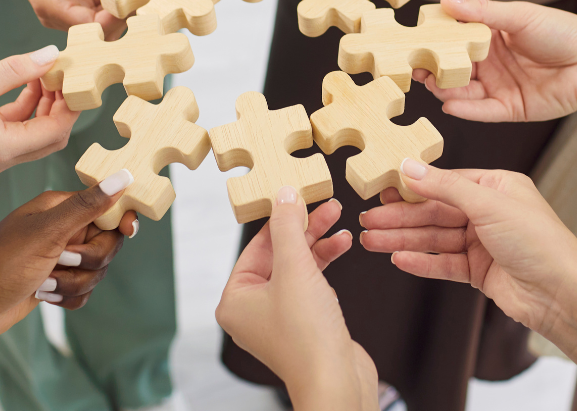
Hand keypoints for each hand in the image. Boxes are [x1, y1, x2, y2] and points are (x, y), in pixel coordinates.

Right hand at [0, 0, 145, 31]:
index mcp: (50, 5)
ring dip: (120, 9)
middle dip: (122, 17)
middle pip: (96, 30)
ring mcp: (63, 8)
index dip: (116, 19)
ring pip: (99, 21)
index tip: (140, 2)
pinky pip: (98, 7)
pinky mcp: (71, 0)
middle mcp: (55, 14)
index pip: (91, 26)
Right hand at [0, 46, 80, 173]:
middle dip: (61, 105)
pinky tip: (27, 80)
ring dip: (45, 103)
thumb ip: (15, 70)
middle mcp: (4, 157)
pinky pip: (17, 126)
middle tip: (63, 75)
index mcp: (5, 149)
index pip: (56, 131)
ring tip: (44, 72)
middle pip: (51, 135)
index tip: (76, 79)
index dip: (71, 106)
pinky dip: (27, 105)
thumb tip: (50, 54)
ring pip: (35, 130)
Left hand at [0, 169, 135, 357]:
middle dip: (89, 261)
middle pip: (107, 244)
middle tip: (62, 260)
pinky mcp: (55, 283)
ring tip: (43, 282)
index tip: (127, 231)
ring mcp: (59, 257)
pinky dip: (67, 298)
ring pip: (96, 271)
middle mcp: (62, 229)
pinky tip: (44, 296)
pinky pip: (83, 292)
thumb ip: (87, 206)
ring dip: (73, 283)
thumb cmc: (1, 263)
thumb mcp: (47, 232)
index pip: (107, 207)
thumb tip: (123, 176)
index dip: (120, 220)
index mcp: (61, 208)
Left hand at [216, 191, 374, 409]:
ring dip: (318, 242)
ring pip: (297, 266)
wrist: (336, 381)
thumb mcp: (294, 269)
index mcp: (235, 299)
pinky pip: (311, 282)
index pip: (256, 246)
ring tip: (339, 221)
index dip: (279, 218)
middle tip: (325, 205)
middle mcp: (253, 309)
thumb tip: (284, 196)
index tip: (297, 195)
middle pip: (278, 254)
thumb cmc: (307, 337)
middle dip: (304, 228)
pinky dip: (325, 263)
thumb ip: (288, 228)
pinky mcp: (305, 322)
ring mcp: (280, 317)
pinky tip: (341, 245)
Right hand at [362, 161, 576, 335]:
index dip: (412, 186)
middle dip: (400, 217)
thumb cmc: (540, 243)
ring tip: (372, 241)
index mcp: (496, 186)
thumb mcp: (489, 204)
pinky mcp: (479, 271)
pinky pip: (443, 263)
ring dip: (403, 239)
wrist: (563, 296)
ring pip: (434, 238)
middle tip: (369, 219)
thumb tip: (410, 167)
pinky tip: (399, 259)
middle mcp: (489, 211)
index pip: (445, 181)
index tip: (383, 188)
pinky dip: (421, 261)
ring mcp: (483, 242)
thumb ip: (445, 186)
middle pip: (434, 211)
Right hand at [412, 0, 576, 121]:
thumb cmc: (564, 32)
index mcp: (490, 35)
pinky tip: (451, 104)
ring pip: (463, 91)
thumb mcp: (520, 15)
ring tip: (430, 85)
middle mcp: (490, 62)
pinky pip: (482, 111)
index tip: (412, 39)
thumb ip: (482, 11)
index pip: (454, 38)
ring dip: (445, 89)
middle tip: (413, 67)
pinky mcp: (509, 109)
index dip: (433, 39)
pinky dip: (466, 110)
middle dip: (433, 68)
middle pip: (453, 67)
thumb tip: (446, 0)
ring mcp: (498, 86)